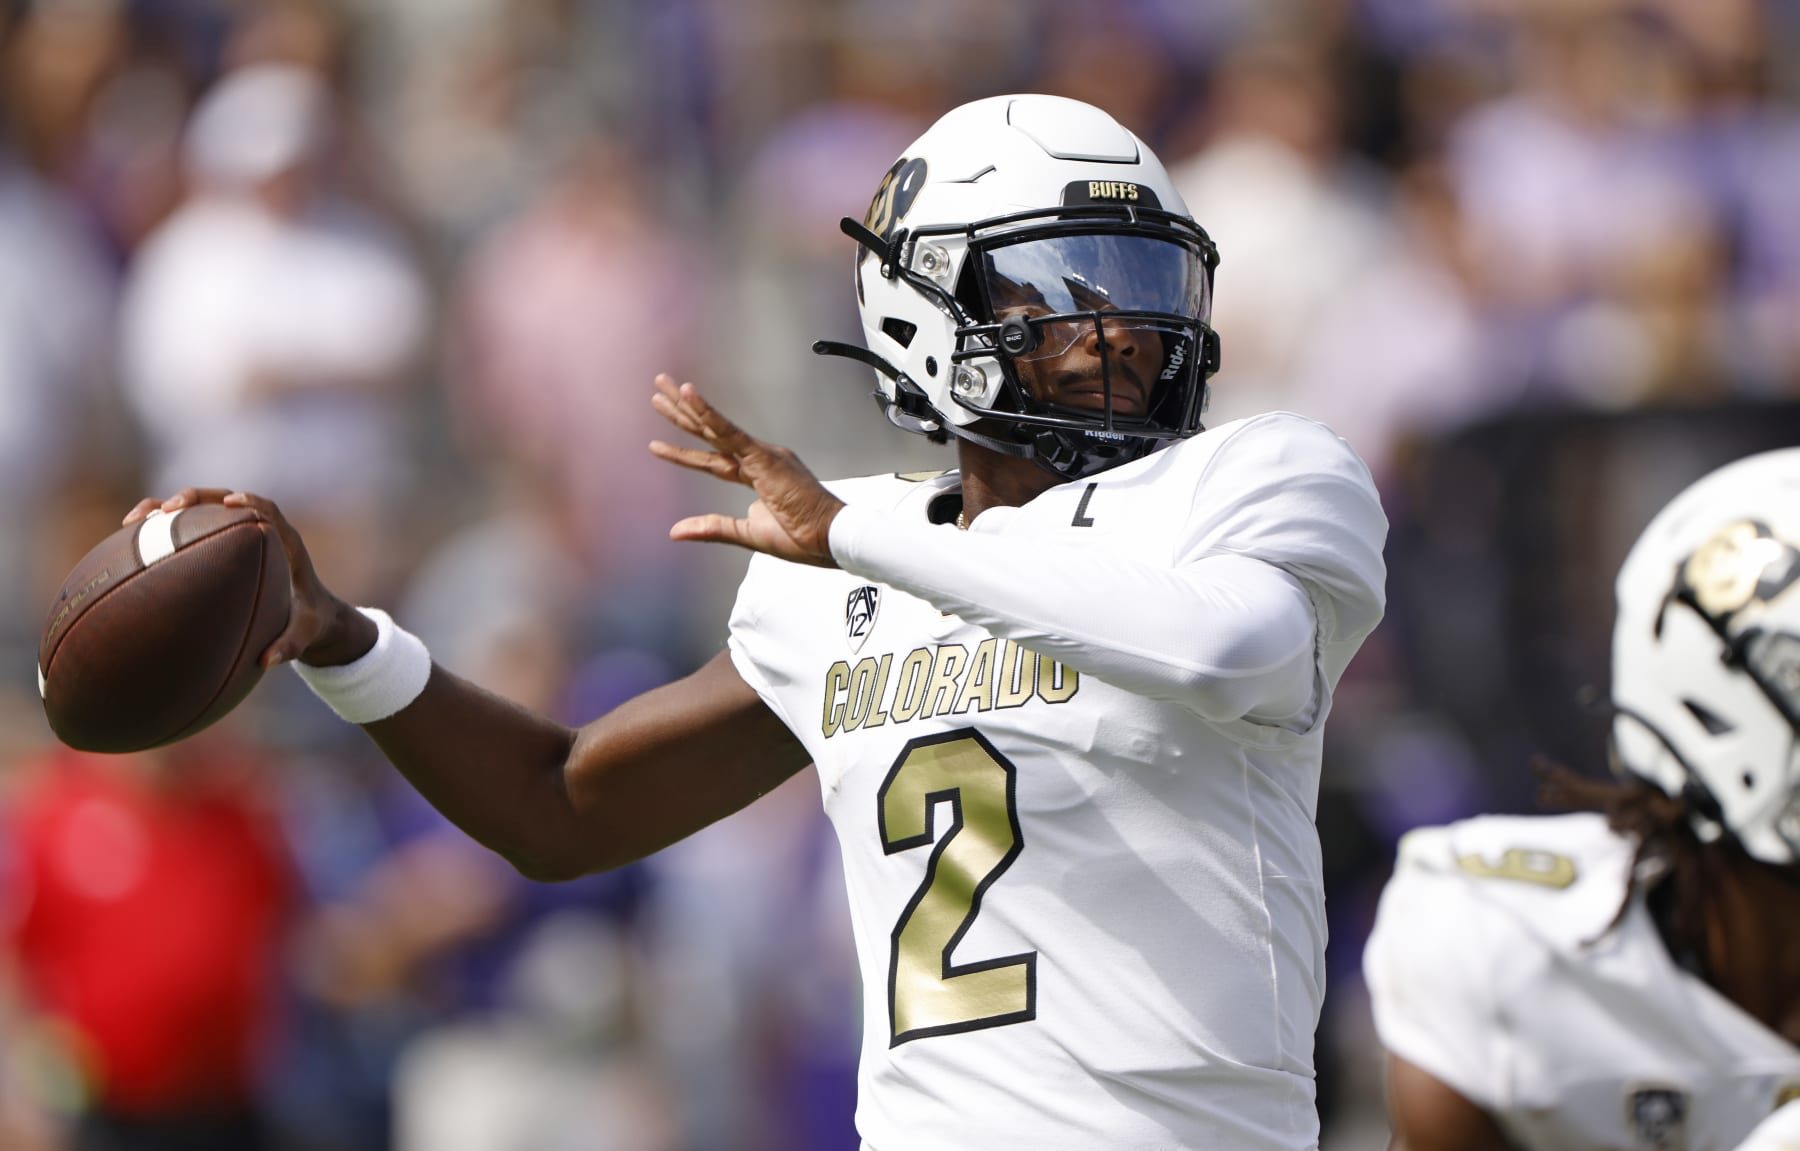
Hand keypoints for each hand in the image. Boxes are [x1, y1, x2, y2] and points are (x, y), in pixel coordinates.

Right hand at [122, 488, 375, 666]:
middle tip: (170, 508)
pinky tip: (128, 543)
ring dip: (167, 510)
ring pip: (199, 511)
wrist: (310, 614)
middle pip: (225, 500)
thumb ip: (291, 646)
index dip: (252, 503)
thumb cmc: (309, 620)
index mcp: (285, 544)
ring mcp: (234, 535)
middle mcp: (258, 531)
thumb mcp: (306, 635)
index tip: (232, 504)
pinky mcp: (218, 545)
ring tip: (134, 521)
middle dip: (196, 498)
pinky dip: (160, 532)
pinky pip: (187, 531)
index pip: (269, 511)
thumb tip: (267, 661)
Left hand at [649, 374, 844, 566]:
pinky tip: (689, 395)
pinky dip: (708, 413)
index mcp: (757, 474)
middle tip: (659, 389)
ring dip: (686, 406)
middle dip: (682, 412)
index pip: (713, 458)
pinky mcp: (764, 457)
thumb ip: (711, 528)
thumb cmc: (803, 537)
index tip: (657, 444)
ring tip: (661, 386)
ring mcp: (762, 455)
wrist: (831, 538)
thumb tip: (675, 531)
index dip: (685, 452)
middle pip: (711, 433)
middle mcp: (758, 458)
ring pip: (715, 427)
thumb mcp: (747, 533)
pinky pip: (730, 432)